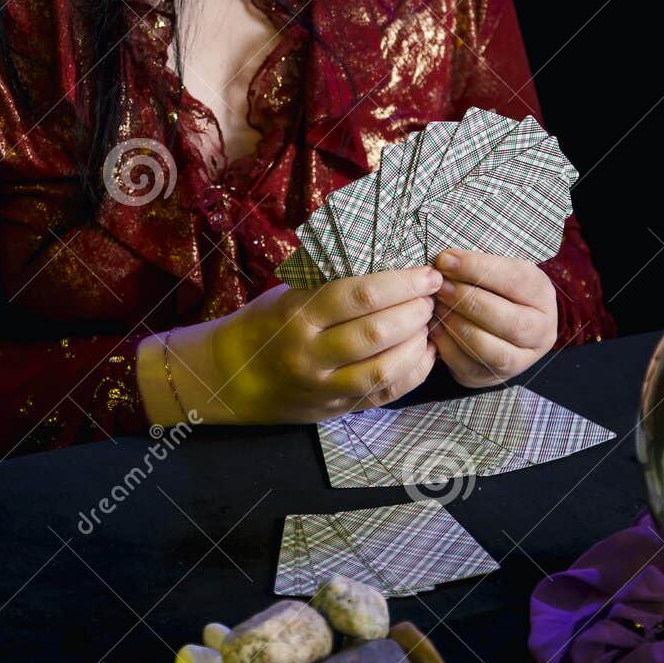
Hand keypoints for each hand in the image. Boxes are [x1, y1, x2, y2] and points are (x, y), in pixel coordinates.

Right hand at [208, 266, 442, 423]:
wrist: (233, 376)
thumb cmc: (268, 323)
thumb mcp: (289, 293)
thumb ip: (330, 280)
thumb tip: (385, 254)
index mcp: (298, 314)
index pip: (360, 295)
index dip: (401, 283)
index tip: (426, 273)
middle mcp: (310, 353)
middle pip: (377, 332)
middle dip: (414, 311)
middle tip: (430, 297)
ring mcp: (324, 386)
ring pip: (383, 368)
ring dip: (417, 343)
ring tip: (427, 324)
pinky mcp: (336, 408)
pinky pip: (383, 393)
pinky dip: (412, 373)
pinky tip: (425, 353)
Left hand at [427, 248, 557, 386]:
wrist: (506, 322)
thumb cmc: (498, 289)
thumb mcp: (497, 269)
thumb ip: (475, 266)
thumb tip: (444, 263)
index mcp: (542, 295)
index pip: (514, 281)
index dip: (476, 269)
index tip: (445, 261)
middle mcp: (540, 331)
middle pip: (510, 322)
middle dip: (469, 302)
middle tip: (441, 288)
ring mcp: (521, 359)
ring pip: (492, 350)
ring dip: (458, 326)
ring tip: (437, 307)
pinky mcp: (494, 376)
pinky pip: (470, 367)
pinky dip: (448, 347)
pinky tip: (435, 328)